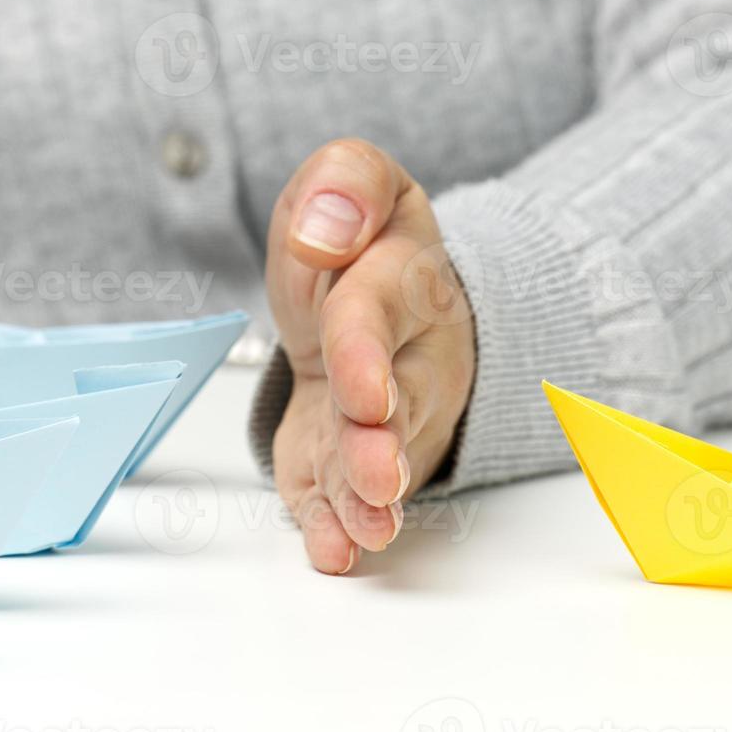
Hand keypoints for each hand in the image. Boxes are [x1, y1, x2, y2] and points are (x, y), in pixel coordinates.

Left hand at [267, 139, 475, 574]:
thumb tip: (324, 235)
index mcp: (404, 276)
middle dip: (380, 443)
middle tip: (376, 480)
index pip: (380, 309)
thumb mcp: (359, 181)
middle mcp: (407, 355)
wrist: (385, 297)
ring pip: (379, 459)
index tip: (362, 391)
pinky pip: (343, 495)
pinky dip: (337, 526)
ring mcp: (385, 417)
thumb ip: (346, 187)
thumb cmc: (363, 243)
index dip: (367, 352)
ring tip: (366, 531)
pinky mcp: (349, 458)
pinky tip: (334, 550)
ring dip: (367, 498)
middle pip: (396, 402)